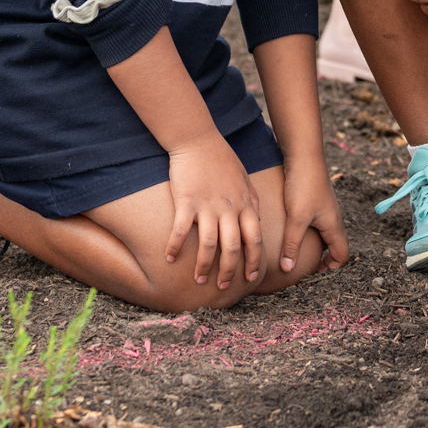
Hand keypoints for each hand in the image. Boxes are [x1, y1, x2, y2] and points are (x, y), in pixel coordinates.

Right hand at [163, 138, 262, 289]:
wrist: (198, 140)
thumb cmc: (222, 159)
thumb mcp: (244, 179)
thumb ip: (252, 201)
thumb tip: (257, 219)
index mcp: (245, 204)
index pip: (255, 239)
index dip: (254, 260)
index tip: (251, 277)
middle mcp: (229, 208)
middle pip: (233, 248)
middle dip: (230, 271)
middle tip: (223, 287)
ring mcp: (208, 206)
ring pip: (209, 245)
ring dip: (204, 265)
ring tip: (200, 279)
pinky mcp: (186, 202)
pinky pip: (181, 231)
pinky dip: (175, 247)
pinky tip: (169, 259)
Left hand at [278, 154, 348, 274]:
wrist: (304, 156)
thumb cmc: (303, 186)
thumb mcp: (296, 219)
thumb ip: (292, 244)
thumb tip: (288, 269)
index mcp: (333, 226)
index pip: (342, 255)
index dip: (331, 268)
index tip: (312, 272)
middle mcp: (333, 219)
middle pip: (336, 245)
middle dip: (324, 259)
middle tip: (306, 266)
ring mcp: (326, 209)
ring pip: (327, 234)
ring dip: (317, 245)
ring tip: (298, 250)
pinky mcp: (317, 200)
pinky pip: (319, 223)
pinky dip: (311, 232)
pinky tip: (293, 229)